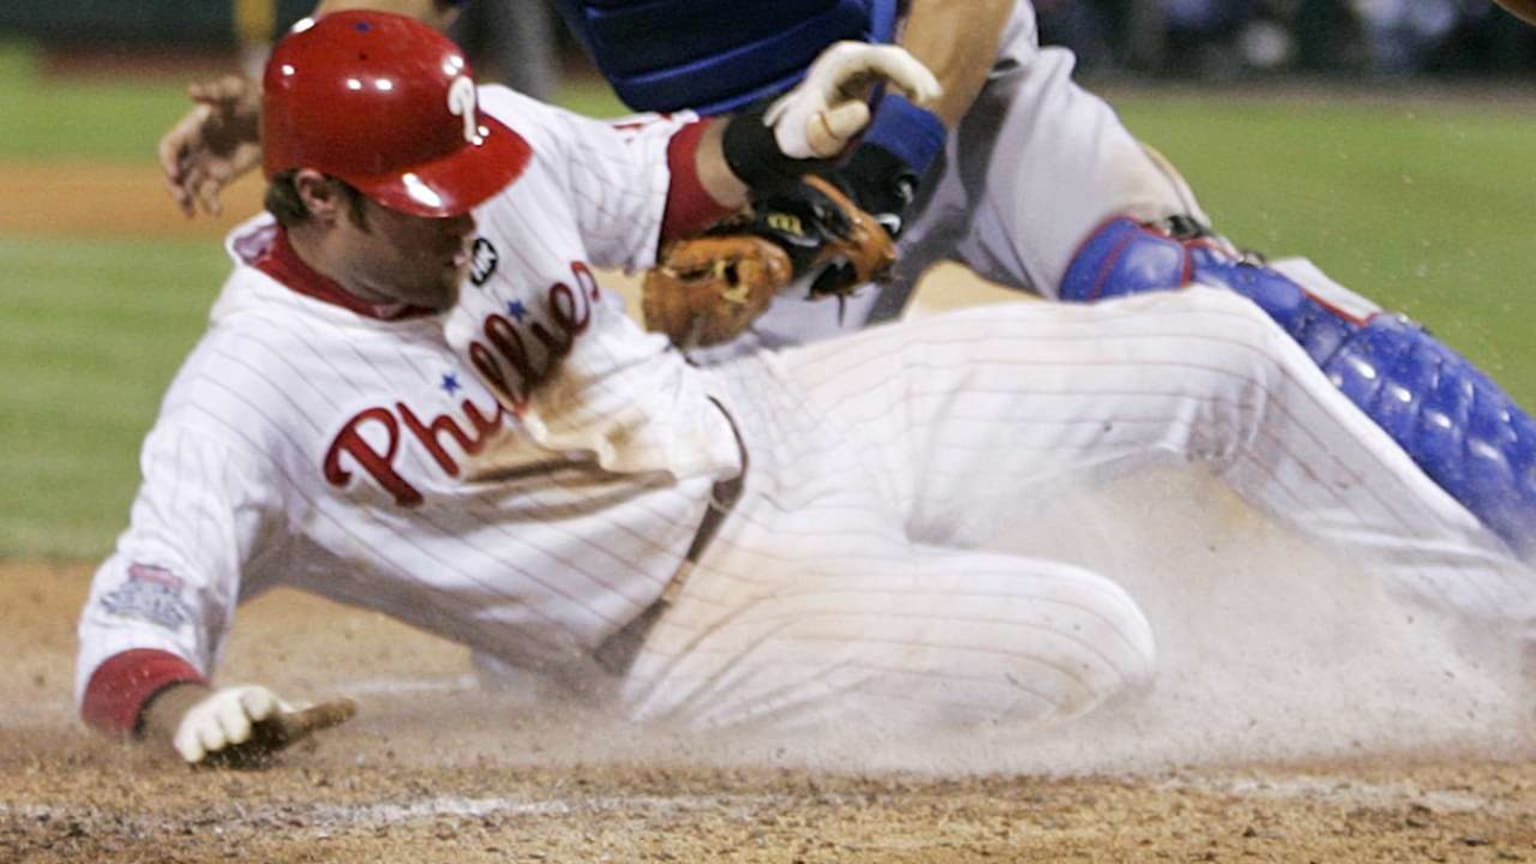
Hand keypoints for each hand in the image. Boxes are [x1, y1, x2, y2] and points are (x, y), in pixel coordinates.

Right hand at [157, 75, 262, 217]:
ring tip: (190, 213)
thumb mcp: (234, 91)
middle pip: (174, 172)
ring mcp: (207, 164)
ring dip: (185, 200)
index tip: (174, 173)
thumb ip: (214, 92)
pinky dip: (210, 204)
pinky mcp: (222, 177)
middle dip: (173, 186)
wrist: (274, 116)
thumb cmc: (250, 97)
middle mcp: (194, 149)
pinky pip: (210, 194)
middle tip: (182, 198)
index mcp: (190, 129)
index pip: (169, 147)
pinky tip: (215, 212)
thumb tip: (191, 91)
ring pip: (188, 186)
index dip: (168, 160)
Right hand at [170, 685, 357, 767]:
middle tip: (240, 733)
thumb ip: (318, 715)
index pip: (258, 700)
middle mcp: (231, 709)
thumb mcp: (288, 721)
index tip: (263, 709)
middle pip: (232, 721)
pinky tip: (200, 755)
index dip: (260, 705)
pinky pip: (189, 748)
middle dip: (236, 728)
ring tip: (224, 743)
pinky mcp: (187, 739)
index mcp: (257, 702)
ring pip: (211, 735)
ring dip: (217, 740)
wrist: (212, 723)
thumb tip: (356, 705)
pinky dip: (195, 752)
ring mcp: (207, 723)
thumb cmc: (261, 726)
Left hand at [764, 42, 941, 159]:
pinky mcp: (863, 71)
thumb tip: (863, 111)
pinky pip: (893, 69)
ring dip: (916, 78)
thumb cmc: (804, 135)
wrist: (793, 132)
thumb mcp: (817, 135)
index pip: (879, 58)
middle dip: (915, 75)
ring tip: (931, 101)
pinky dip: (909, 81)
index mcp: (839, 64)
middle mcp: (849, 56)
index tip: (919, 97)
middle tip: (931, 101)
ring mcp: (857, 61)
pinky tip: (920, 98)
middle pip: (892, 56)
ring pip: (896, 61)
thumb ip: (836, 125)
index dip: (904, 73)